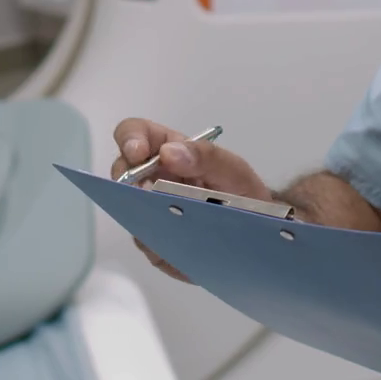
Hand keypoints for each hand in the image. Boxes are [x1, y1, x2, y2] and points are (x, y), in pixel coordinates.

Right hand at [111, 118, 275, 282]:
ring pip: (129, 212)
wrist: (258, 236)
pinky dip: (161, 244)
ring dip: (147, 217)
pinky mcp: (154, 242)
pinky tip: (184, 245)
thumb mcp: (234, 172)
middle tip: (150, 197)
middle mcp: (152, 179)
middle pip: (122, 173)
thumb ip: (206, 158)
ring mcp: (149, 211)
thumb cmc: (244, 195)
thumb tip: (168, 153)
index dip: (130, 139)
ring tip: (177, 226)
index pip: (136, 133)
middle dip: (128, 183)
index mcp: (170, 151)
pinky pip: (145, 243)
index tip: (137, 154)